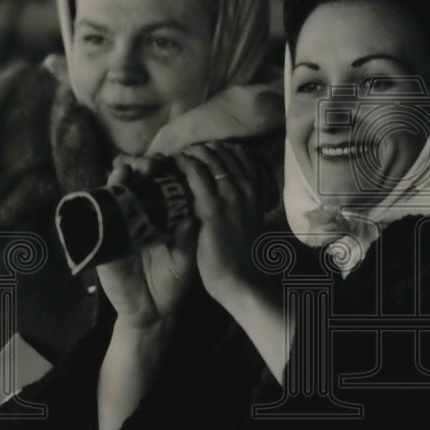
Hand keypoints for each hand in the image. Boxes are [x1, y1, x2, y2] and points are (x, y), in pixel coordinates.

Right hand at [96, 156, 197, 326]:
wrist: (151, 311)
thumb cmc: (171, 283)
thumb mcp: (185, 261)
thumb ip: (188, 240)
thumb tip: (192, 218)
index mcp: (162, 217)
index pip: (163, 185)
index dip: (167, 170)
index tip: (174, 161)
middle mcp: (140, 216)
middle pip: (138, 180)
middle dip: (144, 166)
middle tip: (153, 164)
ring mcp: (119, 225)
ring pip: (116, 191)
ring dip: (121, 176)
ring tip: (129, 170)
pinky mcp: (102, 240)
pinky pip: (97, 215)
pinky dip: (102, 199)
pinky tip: (110, 189)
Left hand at [173, 142, 270, 303]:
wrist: (239, 280)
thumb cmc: (241, 253)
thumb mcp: (249, 220)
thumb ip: (244, 200)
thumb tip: (231, 186)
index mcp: (258, 190)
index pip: (239, 154)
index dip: (219, 151)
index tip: (202, 154)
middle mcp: (247, 188)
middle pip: (223, 152)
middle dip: (201, 149)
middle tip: (183, 154)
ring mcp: (231, 196)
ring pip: (208, 158)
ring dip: (189, 153)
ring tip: (174, 158)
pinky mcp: (212, 208)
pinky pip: (195, 174)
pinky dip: (182, 164)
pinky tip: (171, 165)